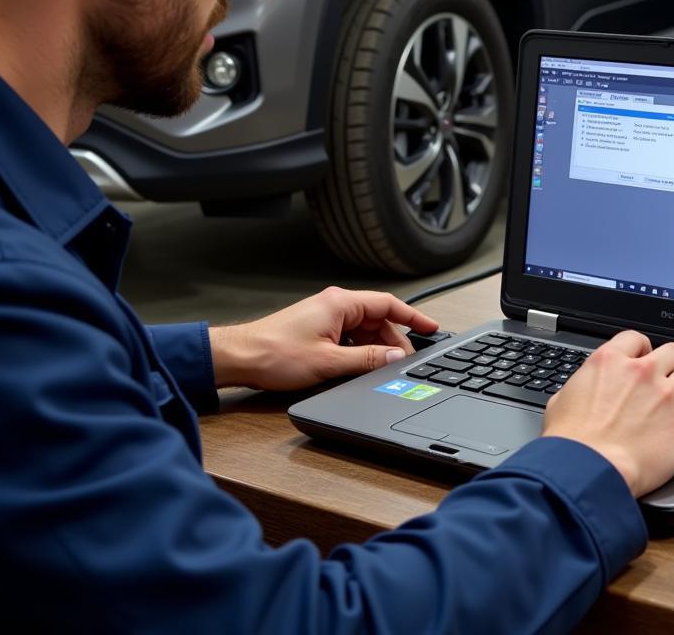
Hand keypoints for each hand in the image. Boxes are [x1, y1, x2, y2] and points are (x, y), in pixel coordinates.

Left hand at [208, 287, 438, 390]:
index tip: (432, 327)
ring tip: (381, 369)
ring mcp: (325, 317)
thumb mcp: (329, 362)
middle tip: (405, 363)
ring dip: (374, 348)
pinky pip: (348, 337)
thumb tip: (396, 358)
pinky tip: (358, 368)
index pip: (388, 304)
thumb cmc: (275, 353)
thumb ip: (368, 359)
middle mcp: (334, 305)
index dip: (413, 317)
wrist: (241, 357)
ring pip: (363, 330)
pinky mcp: (316, 330)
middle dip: (393, 340)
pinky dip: (358, 351)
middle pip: (377, 319)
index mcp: (340, 303)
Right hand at [542, 331, 673, 496]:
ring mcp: (667, 396)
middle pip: (673, 351)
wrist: (588, 469)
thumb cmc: (571, 441)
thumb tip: (583, 388)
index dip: (644, 349)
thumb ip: (581, 385)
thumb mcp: (562, 399)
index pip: (637, 339)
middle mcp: (642, 372)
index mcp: (610, 361)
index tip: (647, 360)